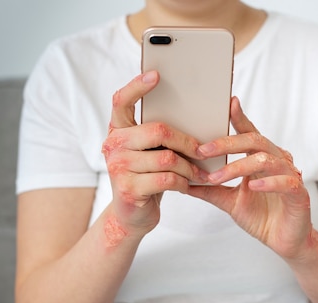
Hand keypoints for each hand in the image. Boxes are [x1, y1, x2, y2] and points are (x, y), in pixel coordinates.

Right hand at [103, 71, 207, 233]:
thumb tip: (195, 114)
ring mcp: (118, 167)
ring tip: (201, 172)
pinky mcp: (128, 189)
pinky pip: (167, 179)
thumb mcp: (150, 152)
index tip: (156, 75)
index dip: (137, 86)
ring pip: (167, 158)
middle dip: (187, 141)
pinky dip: (184, 182)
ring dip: (190, 167)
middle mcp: (113, 145)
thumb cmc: (147, 176)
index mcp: (118, 130)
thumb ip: (159, 134)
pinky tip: (190, 185)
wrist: (132, 214)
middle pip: (158, 130)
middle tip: (204, 150)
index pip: (121, 100)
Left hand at [187, 97, 311, 259]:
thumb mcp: (229, 201)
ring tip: (217, 177)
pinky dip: (269, 182)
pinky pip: (286, 182)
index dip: (239, 118)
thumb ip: (210, 189)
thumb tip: (182, 181)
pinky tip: (253, 186)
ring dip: (238, 167)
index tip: (226, 103)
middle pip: (254, 141)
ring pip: (266, 160)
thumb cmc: (261, 217)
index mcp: (261, 159)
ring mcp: (290, 176)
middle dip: (227, 143)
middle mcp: (277, 162)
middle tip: (203, 150)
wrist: (284, 242)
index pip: (249, 134)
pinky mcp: (299, 194)